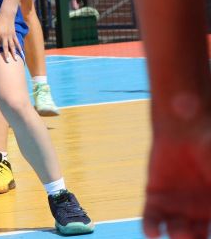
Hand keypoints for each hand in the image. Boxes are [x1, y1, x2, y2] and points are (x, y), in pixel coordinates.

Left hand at [0, 11, 21, 62]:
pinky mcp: (14, 34)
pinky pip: (17, 41)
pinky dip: (19, 47)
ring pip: (12, 45)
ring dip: (13, 52)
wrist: (6, 15)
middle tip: (7, 61)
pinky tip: (21, 52)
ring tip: (15, 59)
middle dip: (6, 54)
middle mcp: (4, 36)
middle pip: (5, 46)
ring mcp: (10, 35)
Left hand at [143, 119, 210, 237]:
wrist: (183, 128)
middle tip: (190, 235)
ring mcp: (177, 208)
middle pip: (197, 238)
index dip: (206, 234)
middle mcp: (200, 214)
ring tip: (177, 232)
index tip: (202, 230)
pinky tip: (152, 232)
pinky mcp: (155, 200)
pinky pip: (152, 218)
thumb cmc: (209, 146)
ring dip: (177, 235)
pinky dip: (151, 227)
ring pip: (177, 232)